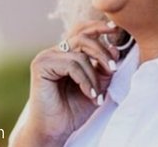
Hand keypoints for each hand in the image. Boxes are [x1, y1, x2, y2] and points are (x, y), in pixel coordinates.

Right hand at [9, 21, 119, 146]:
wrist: (56, 130)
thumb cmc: (74, 109)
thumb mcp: (97, 85)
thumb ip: (104, 68)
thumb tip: (115, 49)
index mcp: (66, 53)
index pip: (83, 31)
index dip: (99, 27)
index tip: (116, 28)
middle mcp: (55, 51)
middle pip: (84, 38)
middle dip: (102, 52)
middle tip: (113, 68)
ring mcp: (46, 57)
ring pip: (80, 53)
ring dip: (94, 74)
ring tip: (98, 94)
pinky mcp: (41, 65)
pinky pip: (71, 64)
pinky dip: (85, 80)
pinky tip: (90, 94)